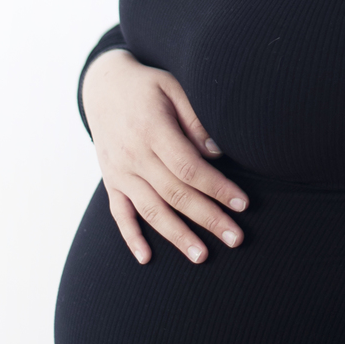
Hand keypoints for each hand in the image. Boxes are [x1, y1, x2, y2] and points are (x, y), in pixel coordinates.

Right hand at [81, 50, 248, 263]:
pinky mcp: (111, 181)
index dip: (217, 188)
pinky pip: (119, 214)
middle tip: (236, 238)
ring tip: (202, 257)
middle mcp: (134, 155)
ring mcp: (119, 171)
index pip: (189, 167)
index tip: (243, 204)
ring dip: (177, 236)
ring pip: (151, 209)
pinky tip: (147, 258)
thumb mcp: (174, 88)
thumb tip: (217, 155)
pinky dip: (131, 237)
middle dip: (208, 218)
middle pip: (175, 194)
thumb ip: (195, 121)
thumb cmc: (147, 86)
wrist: (101, 85)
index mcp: (153, 130)